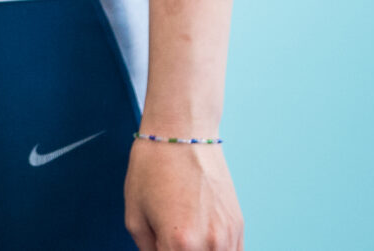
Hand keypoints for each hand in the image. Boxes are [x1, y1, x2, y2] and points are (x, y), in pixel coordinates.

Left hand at [125, 140, 240, 250]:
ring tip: (185, 237)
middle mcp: (210, 243)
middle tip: (169, 241)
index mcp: (180, 243)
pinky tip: (201, 242)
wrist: (183, 134)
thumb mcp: (134, 215)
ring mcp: (228, 235)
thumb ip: (146, 249)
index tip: (159, 246)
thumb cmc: (153, 168)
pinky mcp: (238, 225)